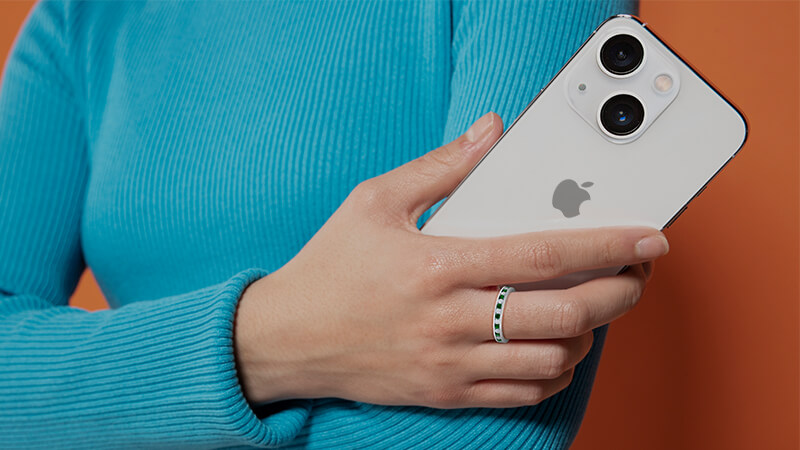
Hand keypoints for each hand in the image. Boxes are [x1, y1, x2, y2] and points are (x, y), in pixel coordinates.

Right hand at [234, 112, 667, 408]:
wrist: (287, 339)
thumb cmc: (329, 267)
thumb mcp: (374, 201)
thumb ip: (441, 166)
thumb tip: (491, 132)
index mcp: (439, 265)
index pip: (544, 254)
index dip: (607, 246)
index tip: (646, 239)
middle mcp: (450, 319)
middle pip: (564, 313)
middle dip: (618, 294)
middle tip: (633, 277)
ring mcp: (450, 362)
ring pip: (551, 359)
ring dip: (589, 334)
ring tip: (594, 309)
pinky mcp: (445, 392)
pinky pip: (521, 393)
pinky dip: (555, 372)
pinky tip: (557, 348)